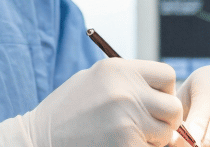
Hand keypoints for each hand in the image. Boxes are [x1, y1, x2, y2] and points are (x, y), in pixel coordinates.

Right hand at [0, 58, 182, 146]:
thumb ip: (127, 79)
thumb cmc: (66, 111)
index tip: (151, 102)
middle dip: (165, 120)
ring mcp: (126, 121)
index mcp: (119, 70)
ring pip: (165, 134)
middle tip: (146, 127)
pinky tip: (120, 146)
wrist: (37, 140)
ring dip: (153, 139)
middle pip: (173, 107)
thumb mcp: (94, 80)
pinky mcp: (125, 145)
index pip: (168, 76)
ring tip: (126, 137)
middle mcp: (126, 92)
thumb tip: (161, 89)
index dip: (164, 91)